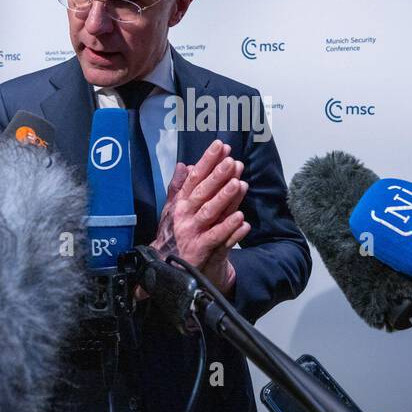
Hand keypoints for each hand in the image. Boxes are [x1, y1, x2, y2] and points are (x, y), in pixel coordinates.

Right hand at [152, 140, 249, 295]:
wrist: (168, 265)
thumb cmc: (176, 232)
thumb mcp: (174, 208)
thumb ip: (179, 186)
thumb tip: (184, 165)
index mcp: (181, 202)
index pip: (195, 177)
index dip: (207, 161)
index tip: (220, 146)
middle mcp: (185, 214)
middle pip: (203, 192)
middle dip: (217, 176)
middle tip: (231, 161)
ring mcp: (192, 231)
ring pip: (210, 212)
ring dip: (225, 198)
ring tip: (239, 184)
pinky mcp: (200, 248)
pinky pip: (217, 237)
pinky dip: (229, 229)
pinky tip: (242, 219)